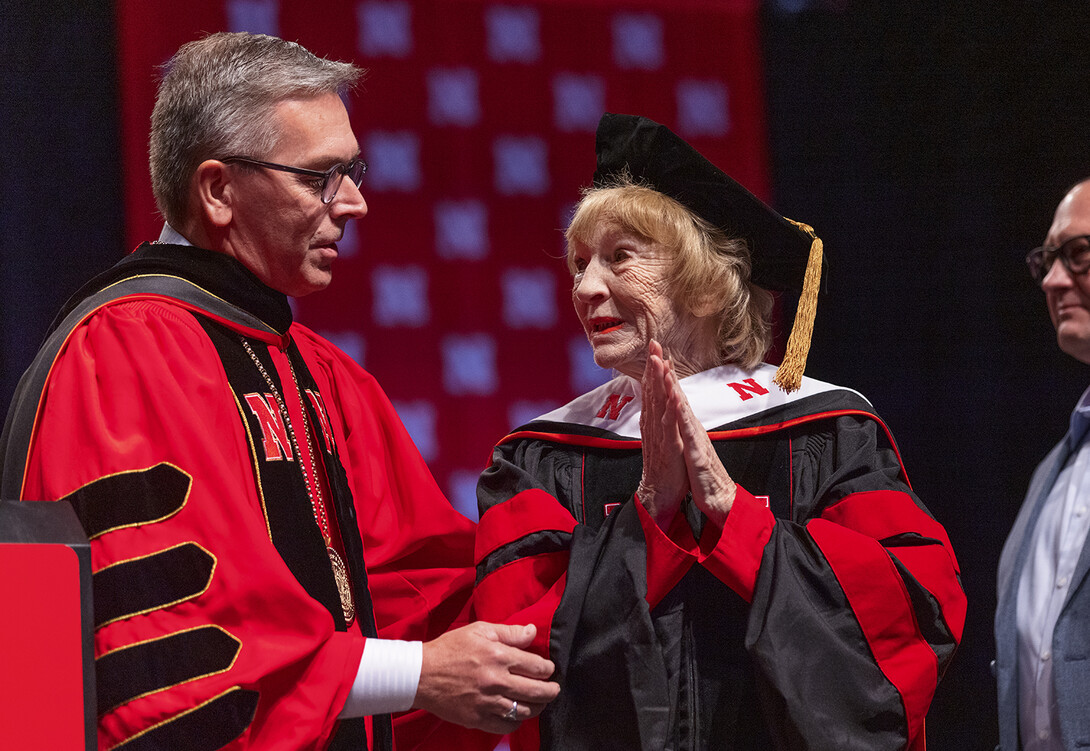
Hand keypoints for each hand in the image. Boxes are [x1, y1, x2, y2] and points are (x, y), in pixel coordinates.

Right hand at [414, 622, 559, 732]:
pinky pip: (506, 726)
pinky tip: (518, 714)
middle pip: (538, 691)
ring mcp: (488, 702)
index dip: (548, 668)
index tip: (549, 669)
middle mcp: (497, 680)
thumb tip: (533, 631)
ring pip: (525, 710)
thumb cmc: (450, 648)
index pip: (537, 666)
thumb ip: (509, 632)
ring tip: (540, 702)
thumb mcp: (480, 630)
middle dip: (552, 690)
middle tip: (554, 689)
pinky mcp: (478, 718)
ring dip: (538, 707)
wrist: (421, 674)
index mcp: (499, 656)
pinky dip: (517, 721)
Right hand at [636, 340, 688, 528]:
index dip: (654, 368)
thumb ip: (659, 419)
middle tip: (654, 343)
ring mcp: (660, 435)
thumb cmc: (664, 467)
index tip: (655, 348)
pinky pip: (669, 424)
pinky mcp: (669, 447)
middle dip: (654, 366)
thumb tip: (658, 402)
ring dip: (659, 381)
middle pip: (652, 391)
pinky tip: (673, 394)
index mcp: (653, 422)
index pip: (652, 390)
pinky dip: (671, 408)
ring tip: (659, 361)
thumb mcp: (662, 438)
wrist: (659, 494)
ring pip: (658, 403)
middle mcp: (653, 425)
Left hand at [665, 359, 735, 525]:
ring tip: (664, 364)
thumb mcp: (687, 445)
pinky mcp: (697, 453)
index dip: (664, 374)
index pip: (674, 395)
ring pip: (682, 407)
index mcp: (686, 426)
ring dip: (673, 385)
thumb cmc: (701, 473)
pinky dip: (681, 415)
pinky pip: (688, 432)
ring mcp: (695, 438)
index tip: (655, 352)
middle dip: (666, 369)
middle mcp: (691, 427)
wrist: (717, 497)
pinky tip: (676, 401)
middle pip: (677, 393)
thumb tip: (679, 412)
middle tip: (656, 345)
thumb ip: (684, 427)